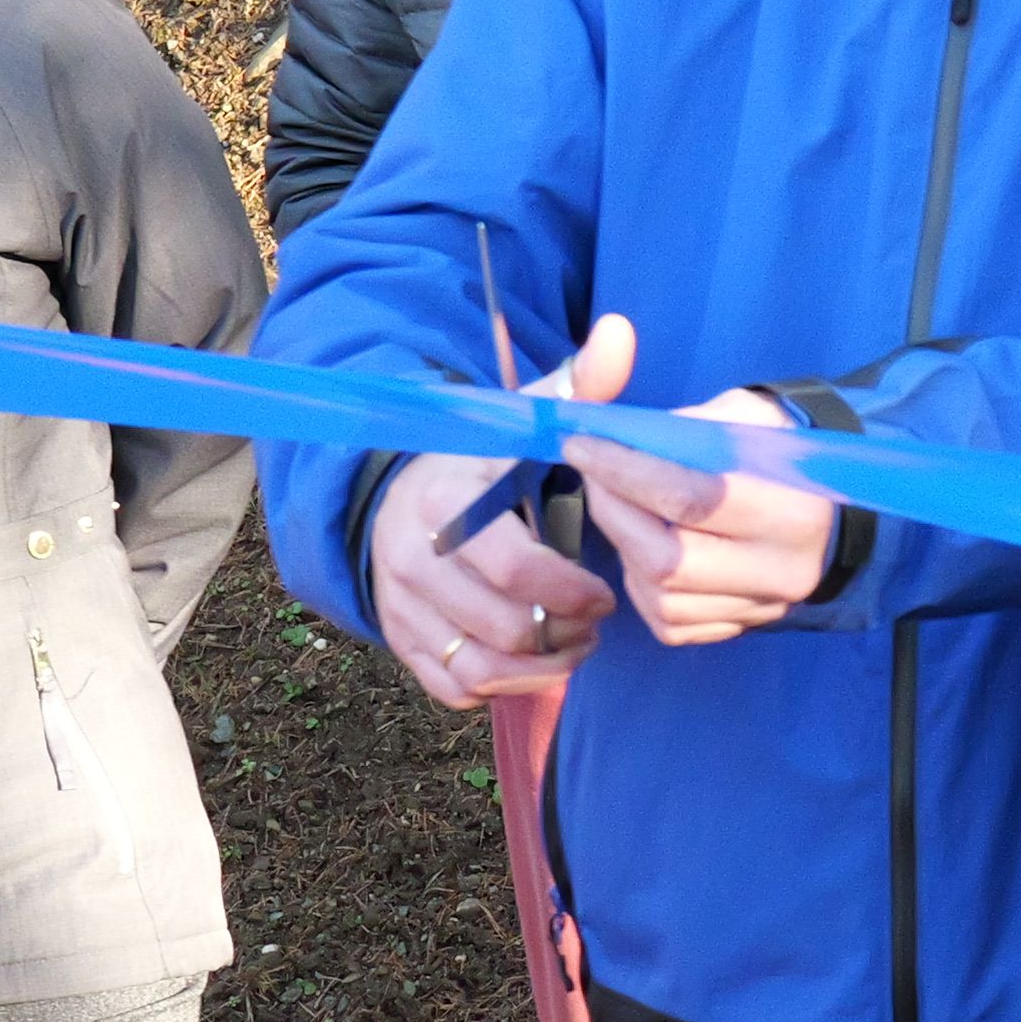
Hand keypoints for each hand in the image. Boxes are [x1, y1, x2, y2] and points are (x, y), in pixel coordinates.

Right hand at [365, 325, 624, 709]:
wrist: (404, 491)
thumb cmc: (488, 461)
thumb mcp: (527, 418)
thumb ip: (580, 386)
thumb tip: (620, 333)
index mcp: (446, 503)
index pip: (512, 568)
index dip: (570, 592)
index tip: (605, 592)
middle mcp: (410, 557)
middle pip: (500, 627)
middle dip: (564, 632)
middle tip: (596, 619)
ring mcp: (400, 603)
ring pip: (478, 668)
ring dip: (541, 667)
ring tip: (575, 643)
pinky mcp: (400, 640)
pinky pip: (454, 688)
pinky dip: (503, 687)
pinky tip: (537, 660)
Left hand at [564, 312, 840, 643]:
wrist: (831, 507)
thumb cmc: (780, 449)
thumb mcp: (745, 415)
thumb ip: (685, 427)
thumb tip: (613, 437)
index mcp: (794, 509)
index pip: (692, 499)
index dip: (625, 471)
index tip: (581, 444)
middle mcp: (782, 570)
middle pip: (668, 559)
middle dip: (613, 511)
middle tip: (595, 474)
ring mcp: (762, 607)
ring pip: (661, 595)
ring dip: (623, 547)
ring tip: (623, 508)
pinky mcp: (739, 628)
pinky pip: (667, 621)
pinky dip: (640, 583)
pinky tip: (645, 549)